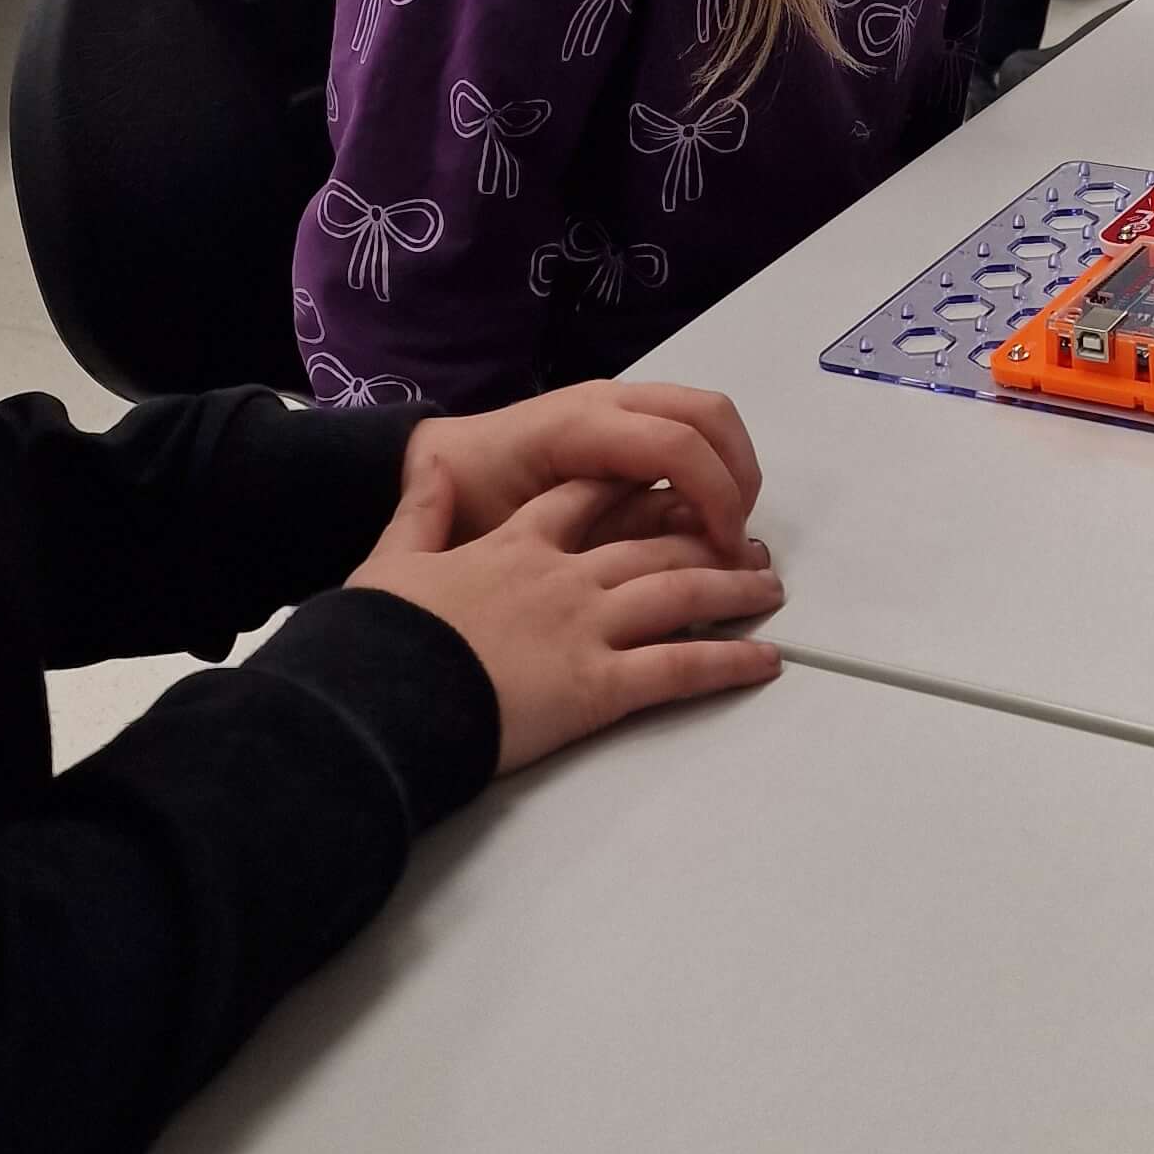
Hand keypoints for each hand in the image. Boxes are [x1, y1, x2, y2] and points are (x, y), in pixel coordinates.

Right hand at [351, 451, 780, 775]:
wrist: (384, 690)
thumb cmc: (383, 634)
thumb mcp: (389, 559)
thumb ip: (416, 509)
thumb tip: (421, 463)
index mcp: (515, 545)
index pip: (585, 500)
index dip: (628, 489)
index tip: (663, 483)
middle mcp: (564, 576)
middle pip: (650, 543)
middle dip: (702, 538)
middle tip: (741, 538)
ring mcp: (587, 626)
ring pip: (680, 593)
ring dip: (732, 588)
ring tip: (769, 588)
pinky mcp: (600, 683)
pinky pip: (680, 668)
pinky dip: (727, 663)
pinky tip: (764, 660)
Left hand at [401, 378, 759, 559]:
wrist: (433, 469)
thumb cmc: (471, 506)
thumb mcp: (526, 535)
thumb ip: (601, 539)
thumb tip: (684, 554)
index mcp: (581, 425)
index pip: (678, 444)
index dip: (717, 498)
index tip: (725, 551)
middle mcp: (608, 401)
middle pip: (709, 414)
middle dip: (738, 476)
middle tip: (734, 539)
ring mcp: (618, 402)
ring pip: (707, 414)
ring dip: (732, 468)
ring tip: (725, 529)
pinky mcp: (624, 415)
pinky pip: (687, 425)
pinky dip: (712, 465)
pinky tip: (701, 518)